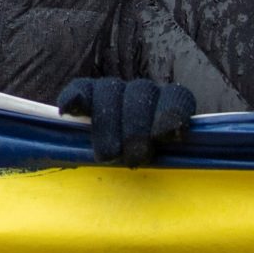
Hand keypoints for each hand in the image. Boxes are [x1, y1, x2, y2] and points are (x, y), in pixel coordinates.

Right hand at [57, 77, 196, 165]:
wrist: (114, 162)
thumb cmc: (145, 164)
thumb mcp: (166, 160)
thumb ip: (172, 154)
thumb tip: (186, 159)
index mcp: (170, 103)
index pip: (177, 97)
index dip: (172, 112)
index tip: (165, 136)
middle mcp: (143, 91)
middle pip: (141, 93)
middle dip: (136, 128)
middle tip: (133, 158)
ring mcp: (113, 89)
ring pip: (109, 90)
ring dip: (108, 122)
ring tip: (107, 155)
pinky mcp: (84, 91)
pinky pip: (79, 88)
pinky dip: (73, 97)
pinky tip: (67, 112)